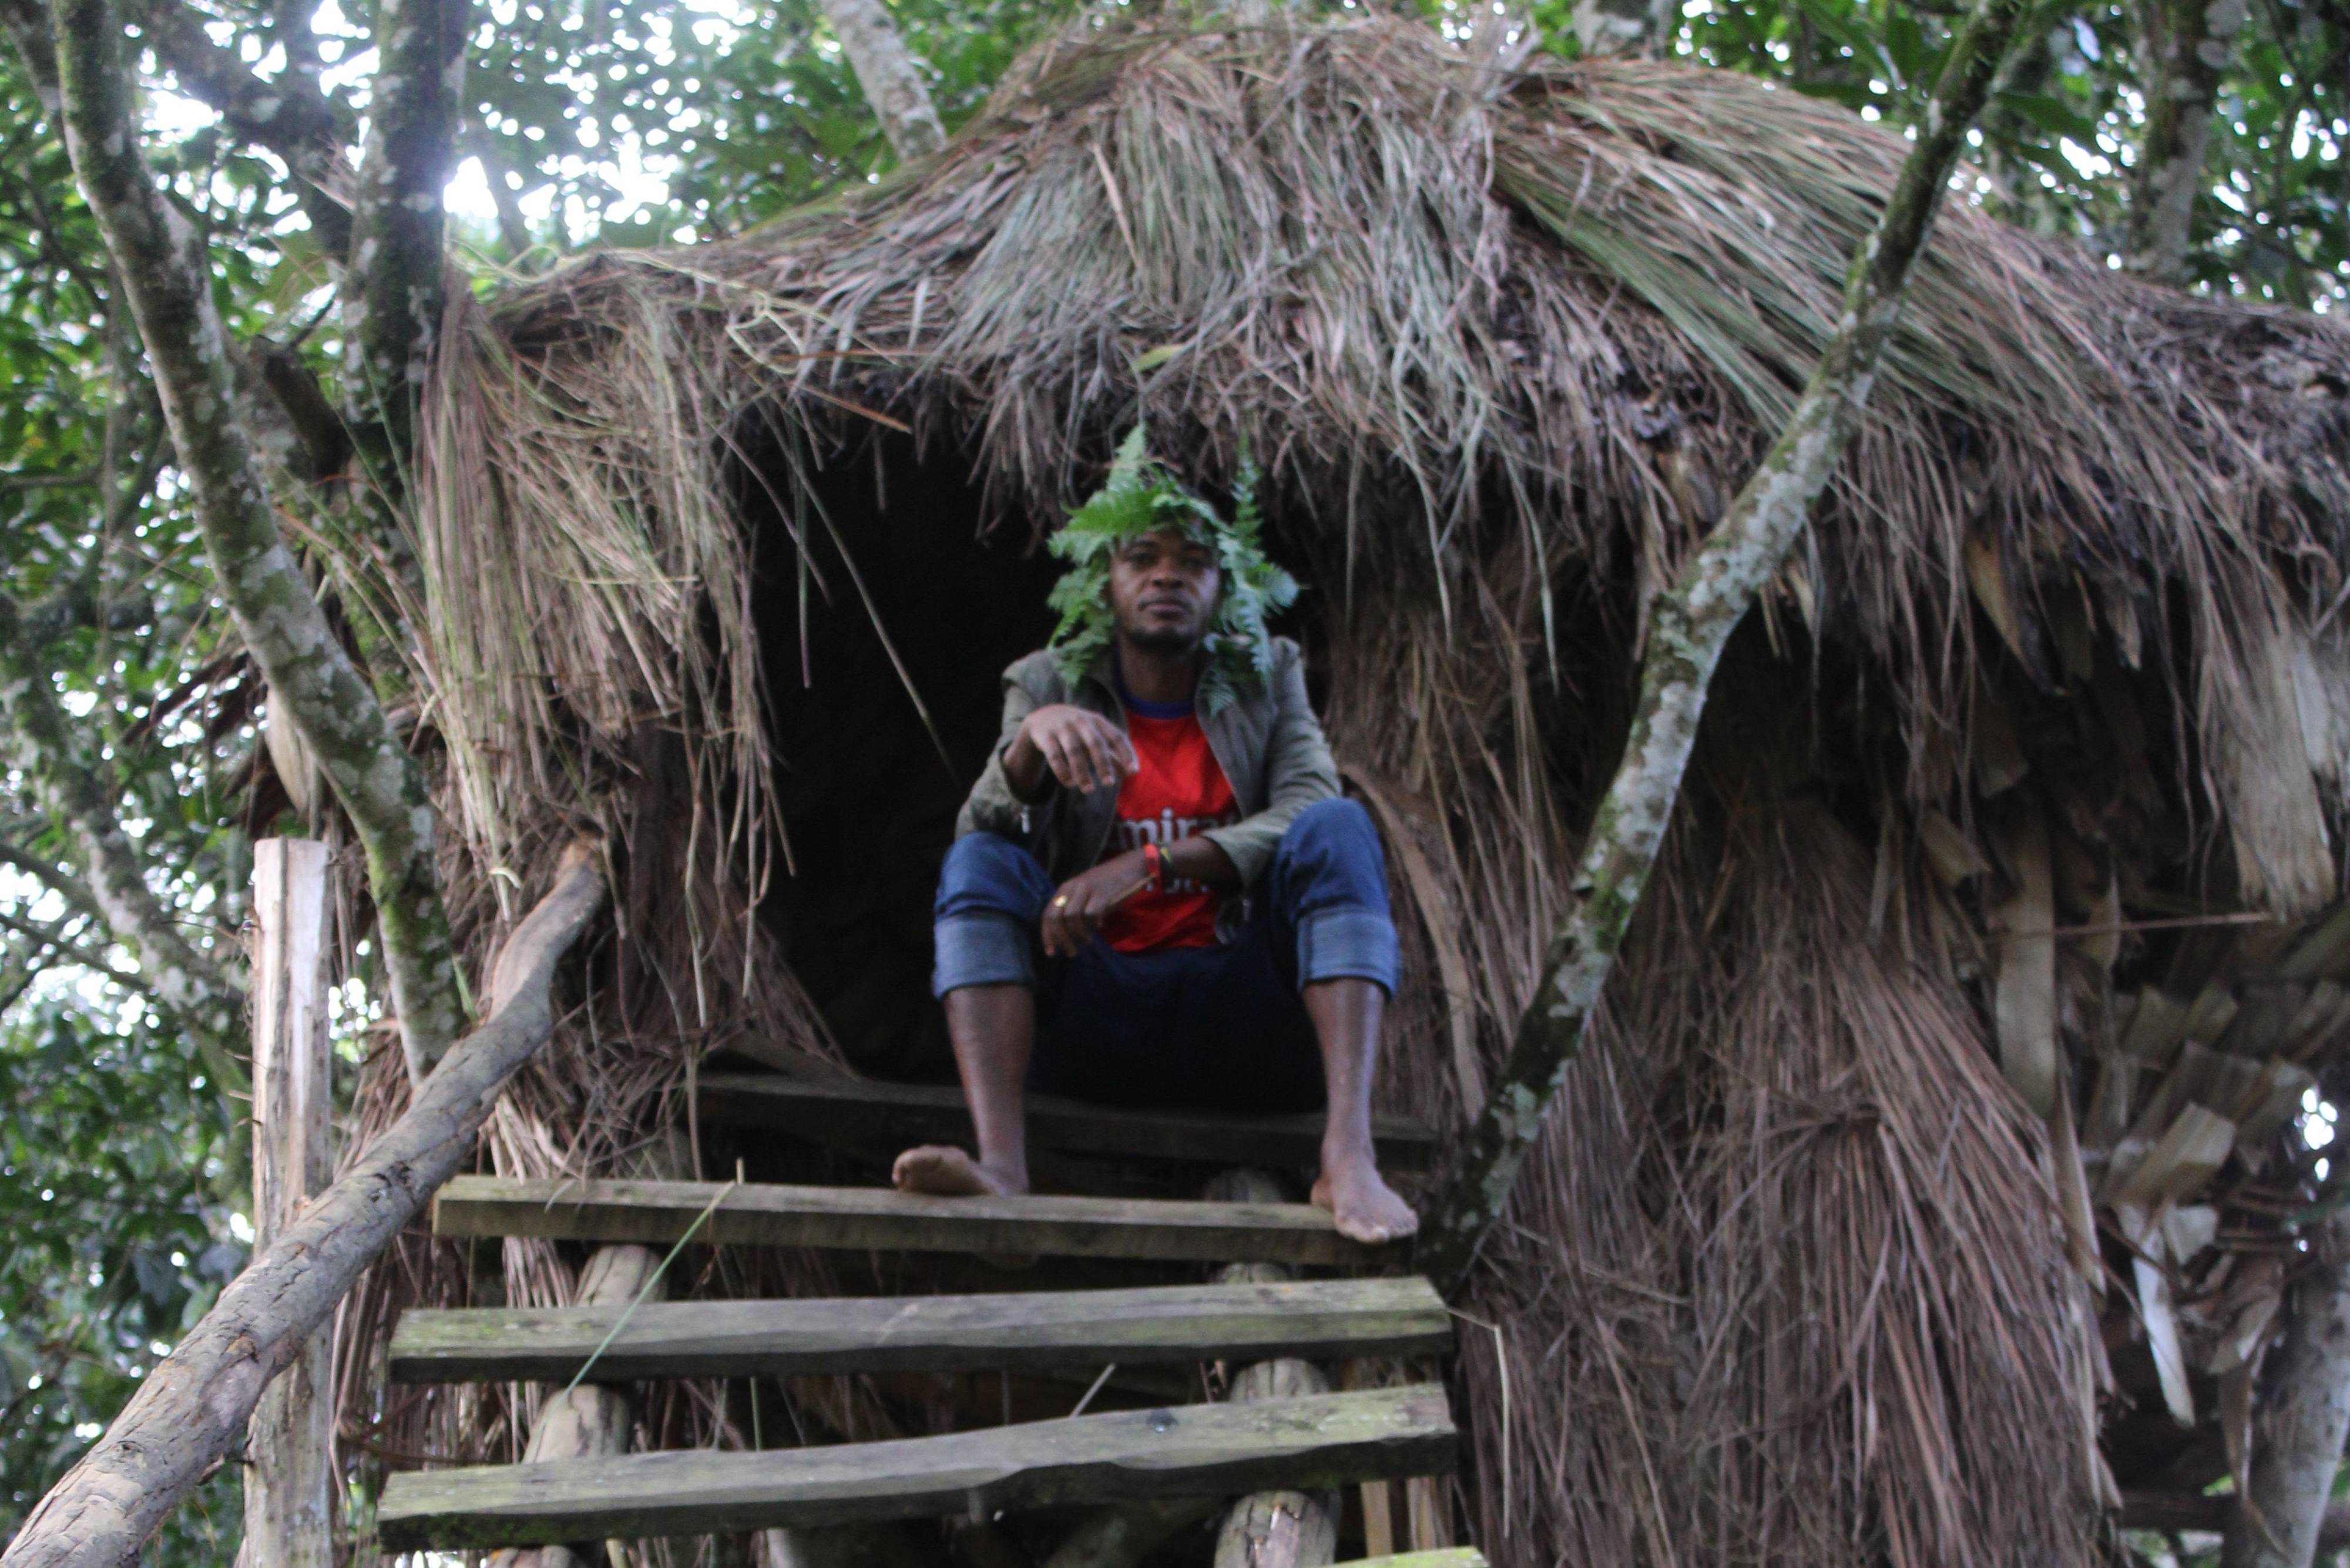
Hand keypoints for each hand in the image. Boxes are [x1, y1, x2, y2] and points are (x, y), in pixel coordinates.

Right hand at [1015, 704, 1136, 794]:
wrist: (1045, 715)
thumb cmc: (1079, 730)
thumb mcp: (1096, 736)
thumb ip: (1113, 753)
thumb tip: (1130, 773)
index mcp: (1098, 722)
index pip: (1116, 737)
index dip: (1126, 753)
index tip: (1133, 772)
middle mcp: (1082, 722)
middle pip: (1095, 743)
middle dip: (1103, 764)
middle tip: (1109, 784)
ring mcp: (1063, 728)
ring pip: (1074, 751)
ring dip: (1081, 772)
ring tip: (1088, 789)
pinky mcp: (1046, 736)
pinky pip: (1054, 755)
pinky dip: (1062, 770)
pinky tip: (1070, 783)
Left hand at [1041, 851, 1150, 956]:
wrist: (1130, 866)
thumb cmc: (1107, 884)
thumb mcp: (1085, 895)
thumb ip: (1075, 912)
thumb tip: (1069, 936)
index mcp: (1064, 889)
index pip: (1047, 914)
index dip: (1047, 936)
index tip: (1051, 953)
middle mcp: (1071, 888)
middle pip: (1056, 917)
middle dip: (1061, 938)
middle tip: (1071, 952)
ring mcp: (1086, 889)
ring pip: (1072, 917)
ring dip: (1078, 934)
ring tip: (1087, 940)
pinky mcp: (1102, 893)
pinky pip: (1092, 913)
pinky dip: (1094, 923)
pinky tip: (1100, 925)